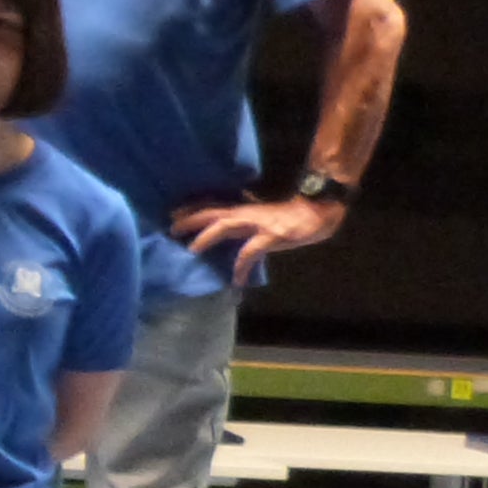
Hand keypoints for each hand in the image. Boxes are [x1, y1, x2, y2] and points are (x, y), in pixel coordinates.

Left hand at [170, 192, 346, 285]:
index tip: (172, 214)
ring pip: (225, 226)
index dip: (191, 209)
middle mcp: (246, 213)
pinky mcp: (272, 235)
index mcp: (242, 209)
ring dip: (207, 236)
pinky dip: (241, 266)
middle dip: (190, 220)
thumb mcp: (259, 216)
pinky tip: (236, 280)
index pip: (212, 206)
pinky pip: (251, 252)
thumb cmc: (288, 216)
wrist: (317, 212)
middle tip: (171, 229)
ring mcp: (258, 223)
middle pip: (212, 212)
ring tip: (192, 250)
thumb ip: (241, 221)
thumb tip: (223, 232)